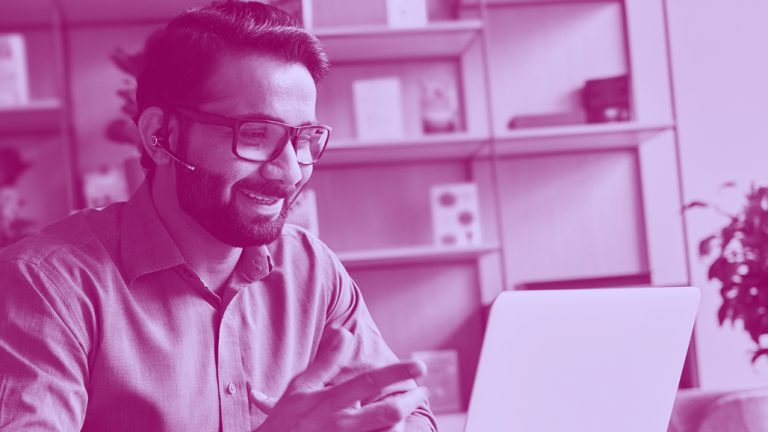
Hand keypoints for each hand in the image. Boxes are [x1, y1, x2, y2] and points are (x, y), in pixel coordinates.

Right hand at [249, 327, 427, 431]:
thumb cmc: (287, 419)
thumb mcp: (301, 387)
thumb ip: (326, 361)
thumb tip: (344, 331)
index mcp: (328, 402)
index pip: (368, 382)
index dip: (396, 373)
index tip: (419, 366)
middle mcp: (339, 425)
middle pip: (388, 413)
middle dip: (410, 402)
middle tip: (422, 393)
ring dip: (400, 424)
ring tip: (404, 412)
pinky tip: (390, 427)